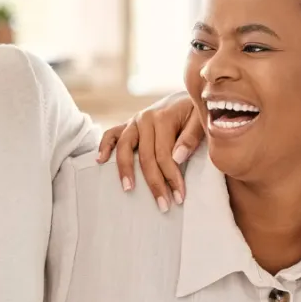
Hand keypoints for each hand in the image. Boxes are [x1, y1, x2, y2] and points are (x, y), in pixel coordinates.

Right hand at [97, 93, 203, 211]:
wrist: (186, 96)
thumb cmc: (195, 112)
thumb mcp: (200, 120)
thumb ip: (191, 137)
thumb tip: (178, 158)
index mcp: (164, 117)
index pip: (165, 154)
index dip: (172, 177)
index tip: (179, 197)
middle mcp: (145, 119)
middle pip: (145, 156)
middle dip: (154, 183)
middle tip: (163, 205)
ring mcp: (134, 121)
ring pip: (124, 147)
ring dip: (125, 170)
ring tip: (128, 189)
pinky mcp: (128, 124)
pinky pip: (111, 134)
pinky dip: (104, 146)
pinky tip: (100, 161)